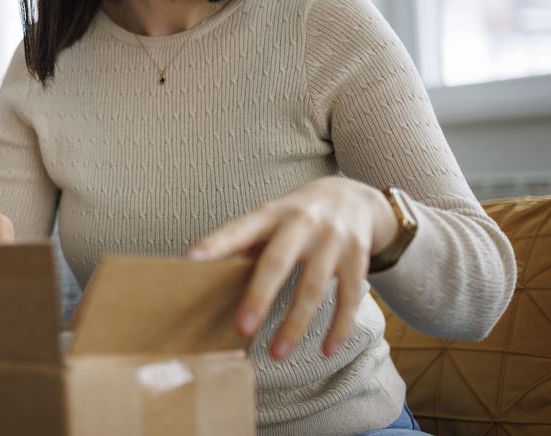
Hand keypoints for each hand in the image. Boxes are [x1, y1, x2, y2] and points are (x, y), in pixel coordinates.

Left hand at [187, 177, 396, 360]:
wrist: (353, 196)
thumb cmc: (298, 214)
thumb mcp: (272, 217)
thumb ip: (247, 242)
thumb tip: (212, 271)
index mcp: (273, 213)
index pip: (240, 229)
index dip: (217, 243)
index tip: (193, 259)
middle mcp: (303, 224)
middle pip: (277, 262)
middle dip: (259, 297)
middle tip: (241, 329)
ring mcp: (333, 240)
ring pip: (313, 288)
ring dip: (295, 324)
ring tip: (277, 354)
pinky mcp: (357, 257)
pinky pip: (348, 297)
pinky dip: (338, 326)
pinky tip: (326, 350)